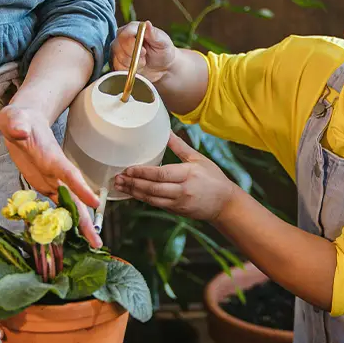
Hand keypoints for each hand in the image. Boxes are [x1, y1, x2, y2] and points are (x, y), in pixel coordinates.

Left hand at [0, 104, 102, 247]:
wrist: (24, 121)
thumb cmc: (19, 119)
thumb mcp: (13, 119)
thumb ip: (16, 124)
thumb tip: (19, 130)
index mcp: (53, 157)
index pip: (69, 174)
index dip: (81, 188)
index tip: (95, 203)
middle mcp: (57, 172)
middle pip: (76, 198)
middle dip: (87, 219)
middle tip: (97, 241)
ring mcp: (53, 180)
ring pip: (70, 206)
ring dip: (80, 225)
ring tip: (93, 245)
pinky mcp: (46, 186)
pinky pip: (56, 206)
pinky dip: (64, 220)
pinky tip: (70, 236)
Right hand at [112, 21, 177, 82]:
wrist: (162, 68)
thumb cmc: (163, 52)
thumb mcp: (163, 42)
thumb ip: (154, 34)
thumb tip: (147, 23)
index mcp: (133, 28)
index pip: (125, 33)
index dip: (133, 44)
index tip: (144, 51)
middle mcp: (123, 37)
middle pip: (118, 45)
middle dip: (133, 55)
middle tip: (145, 56)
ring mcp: (118, 49)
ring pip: (118, 58)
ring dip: (133, 63)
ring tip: (143, 61)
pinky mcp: (117, 62)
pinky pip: (118, 67)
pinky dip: (129, 70)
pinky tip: (138, 67)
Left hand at [113, 133, 238, 220]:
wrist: (225, 203)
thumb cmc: (213, 178)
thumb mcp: (198, 159)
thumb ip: (180, 147)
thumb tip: (167, 132)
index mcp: (188, 173)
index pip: (161, 174)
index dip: (142, 173)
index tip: (128, 169)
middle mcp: (182, 189)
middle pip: (153, 188)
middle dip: (133, 183)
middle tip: (118, 178)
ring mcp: (179, 202)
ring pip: (152, 198)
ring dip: (134, 192)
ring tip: (120, 186)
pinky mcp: (177, 210)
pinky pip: (156, 204)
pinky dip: (143, 198)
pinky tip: (133, 193)